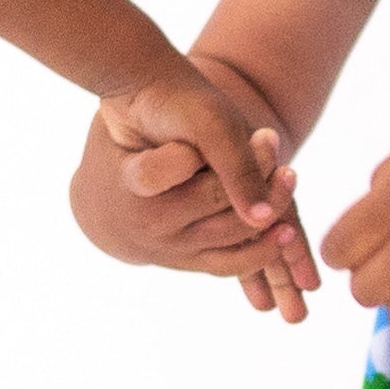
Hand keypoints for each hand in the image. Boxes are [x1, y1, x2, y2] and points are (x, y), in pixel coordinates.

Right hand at [88, 88, 318, 319]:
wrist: (100, 205)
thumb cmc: (121, 149)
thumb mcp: (127, 125)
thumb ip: (164, 124)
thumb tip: (215, 140)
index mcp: (127, 182)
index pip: (154, 172)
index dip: (183, 156)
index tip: (206, 138)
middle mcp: (147, 222)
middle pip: (211, 199)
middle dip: (249, 169)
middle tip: (272, 139)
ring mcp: (168, 249)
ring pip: (230, 232)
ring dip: (268, 205)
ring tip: (288, 175)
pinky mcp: (187, 264)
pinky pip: (232, 264)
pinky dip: (263, 248)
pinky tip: (287, 225)